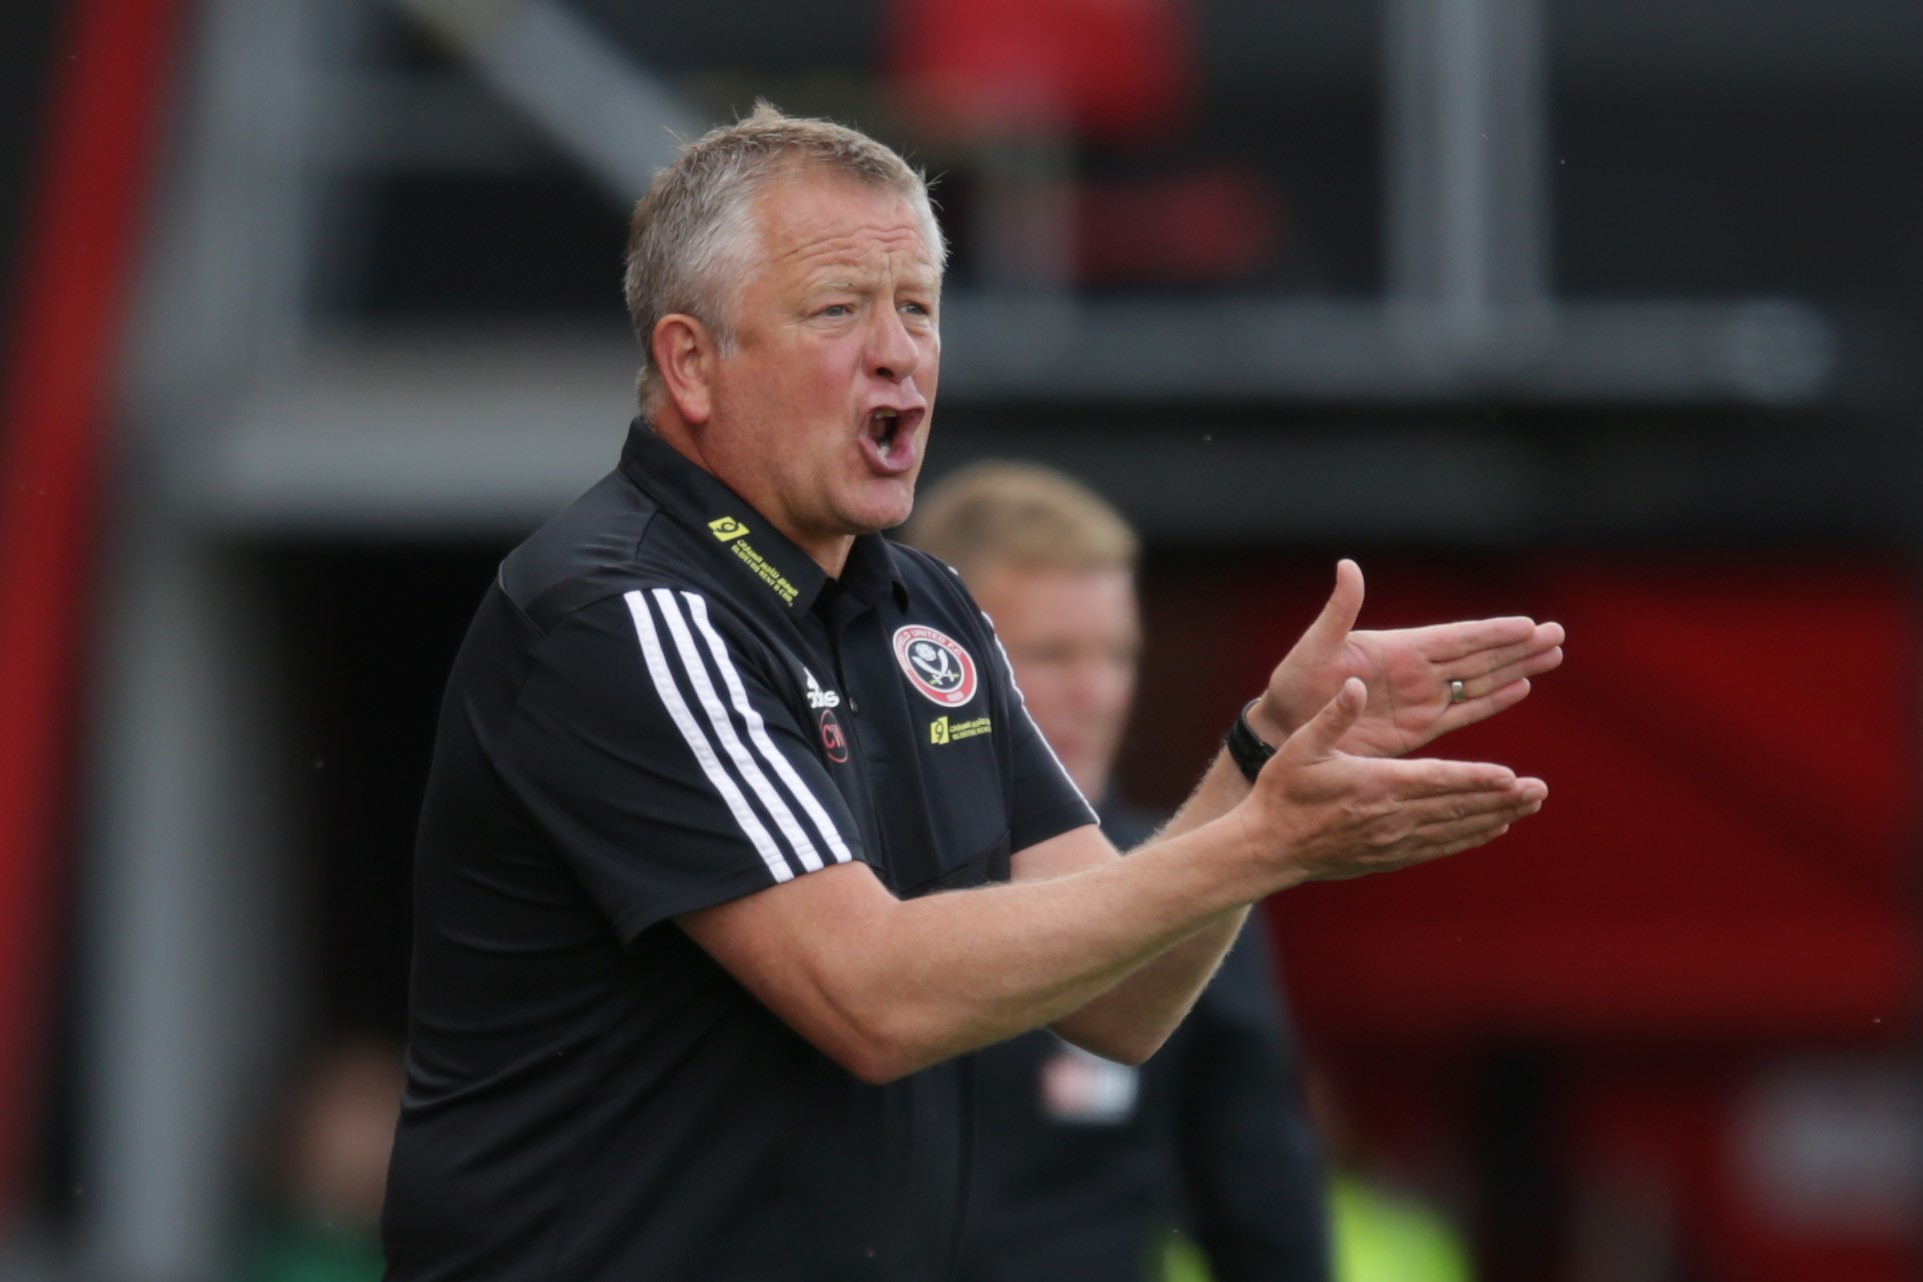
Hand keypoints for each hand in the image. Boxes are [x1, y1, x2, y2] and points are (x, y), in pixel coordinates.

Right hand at [1245, 678, 1546, 883]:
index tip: (1510, 776)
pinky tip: (1493, 829)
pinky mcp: (1389, 857)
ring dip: (1495, 817)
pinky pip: (1440, 847)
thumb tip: (1358, 684)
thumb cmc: (1282, 792)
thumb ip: (1334, 716)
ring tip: (1529, 805)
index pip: (1436, 781)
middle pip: (1457, 807)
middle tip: (1539, 790)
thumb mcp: (1301, 747)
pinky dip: (1470, 837)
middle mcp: (1391, 817)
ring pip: (1455, 829)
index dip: (1475, 779)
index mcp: (1374, 785)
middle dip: (1502, 798)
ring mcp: (1392, 841)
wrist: (1268, 847)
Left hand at [1254, 560, 1563, 757]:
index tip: (1528, 624)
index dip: (1492, 632)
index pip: (1456, 638)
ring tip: (1553, 656)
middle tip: (1559, 634)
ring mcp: (1419, 699)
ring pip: (1479, 681)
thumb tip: (1349, 565)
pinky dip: (1492, 701)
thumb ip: (1338, 611)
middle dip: (1519, 646)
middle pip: (1479, 656)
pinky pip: (1463, 712)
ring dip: (1516, 669)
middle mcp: (1415, 671)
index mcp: (1397, 649)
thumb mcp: (1314, 647)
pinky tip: (1521, 689)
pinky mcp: (1416, 729)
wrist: (1284, 731)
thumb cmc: (1294, 688)